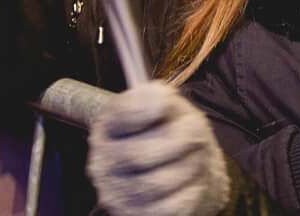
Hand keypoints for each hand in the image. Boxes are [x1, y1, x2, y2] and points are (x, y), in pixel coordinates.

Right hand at [88, 82, 230, 215]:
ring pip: (161, 182)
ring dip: (190, 165)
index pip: (118, 116)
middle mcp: (104, 163)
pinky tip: (188, 180)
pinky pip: (173, 205)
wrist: (187, 168)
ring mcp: (117, 193)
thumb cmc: (174, 135)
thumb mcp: (171, 108)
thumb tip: (155, 95)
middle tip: (196, 132)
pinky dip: (191, 190)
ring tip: (193, 157)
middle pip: (142, 154)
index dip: (139, 109)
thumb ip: (162, 99)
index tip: (162, 100)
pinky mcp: (137, 214)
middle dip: (181, 140)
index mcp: (109, 127)